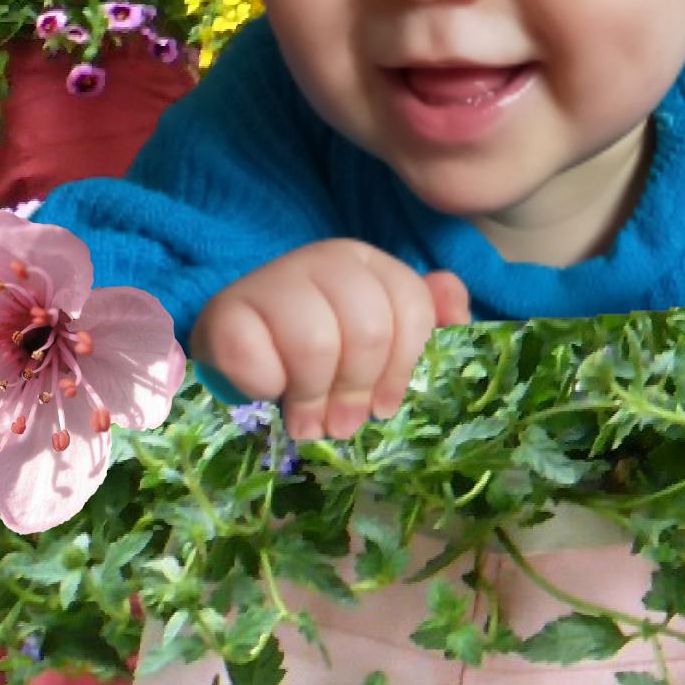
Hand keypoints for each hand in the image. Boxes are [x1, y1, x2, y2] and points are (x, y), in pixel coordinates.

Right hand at [194, 242, 467, 441]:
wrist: (240, 352)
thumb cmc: (320, 352)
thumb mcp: (379, 336)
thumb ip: (425, 321)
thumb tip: (458, 315)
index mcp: (369, 264)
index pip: (412, 308)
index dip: (401, 368)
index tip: (383, 406)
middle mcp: (325, 259)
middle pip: (369, 329)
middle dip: (358, 389)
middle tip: (343, 424)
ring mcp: (273, 279)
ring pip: (316, 343)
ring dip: (313, 395)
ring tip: (308, 421)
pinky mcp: (225, 310)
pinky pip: (257, 355)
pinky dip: (266, 386)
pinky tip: (267, 392)